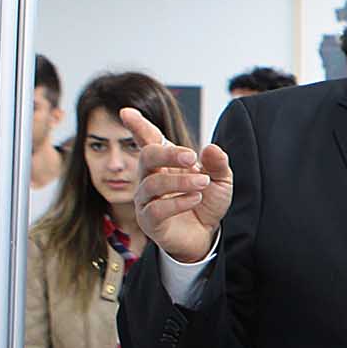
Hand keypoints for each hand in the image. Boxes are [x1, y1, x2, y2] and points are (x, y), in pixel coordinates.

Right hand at [121, 107, 232, 263]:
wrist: (206, 235)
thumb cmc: (206, 202)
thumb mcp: (220, 180)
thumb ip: (217, 163)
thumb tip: (211, 148)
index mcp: (165, 163)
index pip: (148, 140)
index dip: (138, 126)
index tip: (126, 112)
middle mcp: (150, 178)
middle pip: (147, 156)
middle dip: (168, 153)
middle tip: (191, 157)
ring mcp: (146, 200)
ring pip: (152, 184)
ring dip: (180, 181)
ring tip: (203, 182)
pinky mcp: (149, 221)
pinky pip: (156, 209)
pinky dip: (178, 202)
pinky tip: (195, 198)